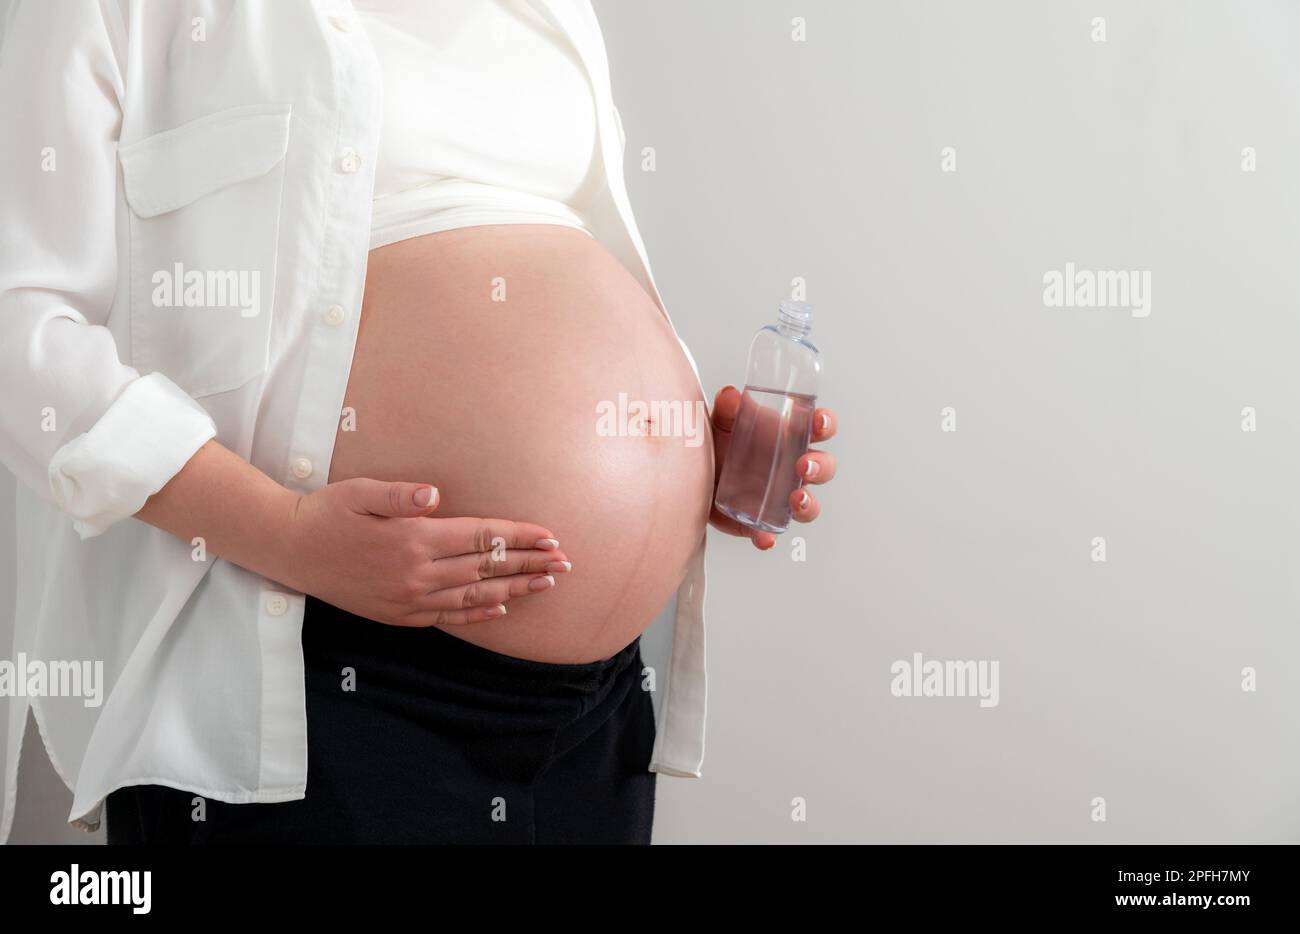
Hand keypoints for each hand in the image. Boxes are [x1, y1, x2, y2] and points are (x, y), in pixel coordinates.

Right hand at [273, 478, 569, 625]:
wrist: (290, 550)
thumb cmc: (328, 512)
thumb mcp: (361, 492)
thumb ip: (400, 494)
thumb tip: (434, 495)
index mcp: (413, 539)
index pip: (480, 537)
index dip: (518, 536)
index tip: (550, 536)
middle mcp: (416, 574)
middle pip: (486, 567)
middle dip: (529, 563)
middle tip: (565, 562)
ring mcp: (408, 599)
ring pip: (474, 595)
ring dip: (514, 589)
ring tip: (546, 583)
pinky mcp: (398, 614)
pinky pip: (448, 616)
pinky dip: (478, 613)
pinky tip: (501, 608)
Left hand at [708, 385, 837, 549]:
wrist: (694, 473)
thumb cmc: (720, 442)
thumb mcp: (722, 420)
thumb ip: (728, 408)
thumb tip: (731, 396)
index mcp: (790, 437)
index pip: (819, 428)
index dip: (825, 424)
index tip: (819, 421)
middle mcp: (792, 468)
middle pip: (823, 468)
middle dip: (820, 466)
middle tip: (805, 465)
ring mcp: (780, 496)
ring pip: (808, 504)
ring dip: (808, 504)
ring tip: (796, 500)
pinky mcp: (761, 521)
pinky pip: (771, 532)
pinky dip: (769, 537)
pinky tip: (764, 539)